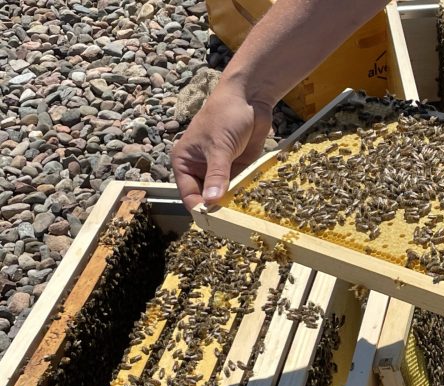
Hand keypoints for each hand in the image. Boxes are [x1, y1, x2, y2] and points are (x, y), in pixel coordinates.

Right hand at [171, 83, 272, 209]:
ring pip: (225, 194)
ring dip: (234, 202)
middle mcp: (200, 169)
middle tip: (232, 223)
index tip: (213, 221)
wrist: (249, 98)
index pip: (188, 194)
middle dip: (218, 208)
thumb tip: (211, 201)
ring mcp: (220, 170)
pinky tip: (254, 203)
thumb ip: (216, 174)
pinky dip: (246, 194)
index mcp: (185, 163)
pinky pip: (241, 187)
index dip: (200, 207)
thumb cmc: (225, 115)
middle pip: (206, 197)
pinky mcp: (239, 168)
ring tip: (244, 216)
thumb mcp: (219, 146)